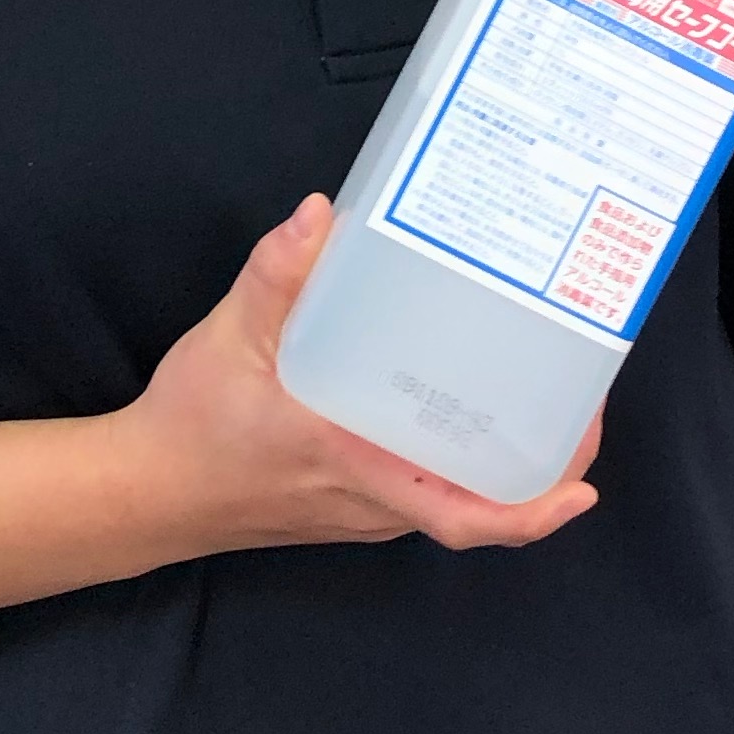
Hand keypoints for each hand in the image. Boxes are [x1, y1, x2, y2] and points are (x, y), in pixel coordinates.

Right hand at [0, 197, 600, 607]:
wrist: (146, 493)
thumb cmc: (190, 427)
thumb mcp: (227, 340)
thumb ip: (274, 277)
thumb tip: (318, 216)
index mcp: (354, 468)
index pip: (461, 517)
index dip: (531, 512)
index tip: (583, 488)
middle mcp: (373, 504)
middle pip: (483, 506)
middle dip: (546, 466)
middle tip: (587, 402)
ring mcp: (367, 511)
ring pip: (458, 499)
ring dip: (510, 464)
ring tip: (547, 398)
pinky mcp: (355, 504)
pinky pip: (429, 493)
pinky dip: (464, 462)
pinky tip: (471, 410)